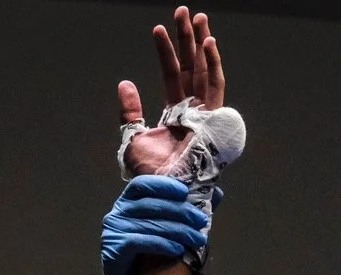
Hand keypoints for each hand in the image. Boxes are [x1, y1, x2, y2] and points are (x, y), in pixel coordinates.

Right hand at [100, 176, 210, 274]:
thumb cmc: (149, 256)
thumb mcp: (169, 228)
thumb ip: (188, 209)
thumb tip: (216, 193)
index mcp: (128, 202)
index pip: (143, 184)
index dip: (164, 185)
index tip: (186, 193)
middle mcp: (117, 213)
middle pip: (151, 204)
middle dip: (181, 212)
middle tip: (202, 221)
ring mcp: (112, 231)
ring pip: (150, 224)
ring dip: (178, 230)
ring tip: (197, 239)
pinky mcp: (112, 249)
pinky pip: (140, 241)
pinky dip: (162, 244)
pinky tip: (178, 250)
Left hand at [121, 7, 225, 178]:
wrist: (162, 191)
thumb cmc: (150, 174)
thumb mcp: (133, 137)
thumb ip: (130, 111)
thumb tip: (124, 83)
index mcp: (177, 114)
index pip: (172, 75)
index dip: (166, 52)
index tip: (158, 29)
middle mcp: (194, 111)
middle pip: (191, 67)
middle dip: (188, 39)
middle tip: (183, 12)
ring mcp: (205, 114)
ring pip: (204, 70)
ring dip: (201, 43)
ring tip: (196, 17)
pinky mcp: (214, 119)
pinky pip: (215, 86)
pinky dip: (212, 64)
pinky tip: (207, 42)